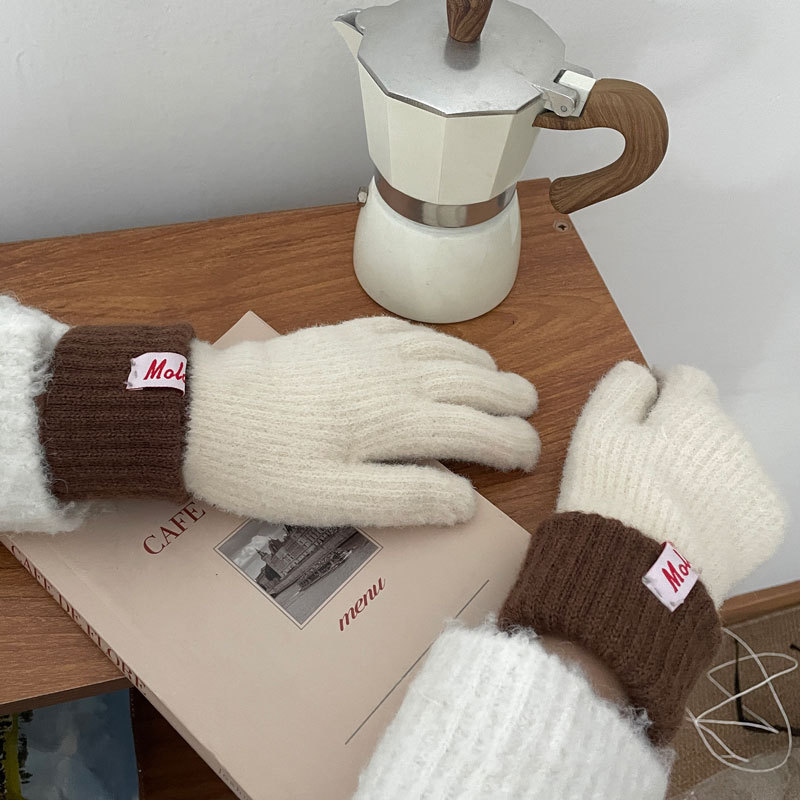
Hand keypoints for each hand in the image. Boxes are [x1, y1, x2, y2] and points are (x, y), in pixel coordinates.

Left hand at [183, 317, 538, 527]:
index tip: (530, 455)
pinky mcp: (344, 334)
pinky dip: (439, 339)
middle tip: (531, 413)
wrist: (201, 409)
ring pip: (446, 350)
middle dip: (509, 400)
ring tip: (501, 381)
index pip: (475, 429)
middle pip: (470, 382)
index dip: (511, 443)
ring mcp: (369, 348)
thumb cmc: (263, 465)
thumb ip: (404, 499)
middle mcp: (394, 375)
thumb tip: (466, 501)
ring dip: (482, 367)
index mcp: (397, 420)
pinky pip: (408, 329)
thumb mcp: (331, 501)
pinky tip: (442, 347)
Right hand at [557, 361, 784, 602]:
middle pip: (707, 424)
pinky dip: (719, 508)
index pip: (685, 379)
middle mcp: (737, 439)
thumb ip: (621, 387)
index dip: (659, 392)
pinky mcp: (766, 526)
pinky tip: (689, 528)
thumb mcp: (595, 430)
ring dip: (702, 472)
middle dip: (680, 438)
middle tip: (643, 471)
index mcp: (694, 410)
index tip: (638, 418)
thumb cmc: (612, 496)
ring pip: (725, 463)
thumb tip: (642, 372)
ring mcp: (757, 484)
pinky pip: (741, 502)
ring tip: (664, 507)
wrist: (641, 580)